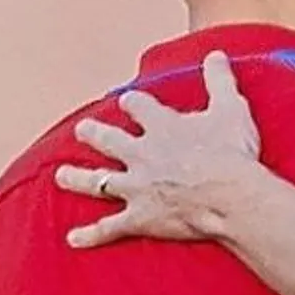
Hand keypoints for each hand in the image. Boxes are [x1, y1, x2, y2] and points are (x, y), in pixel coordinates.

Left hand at [54, 51, 262, 246]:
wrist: (230, 196)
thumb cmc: (232, 153)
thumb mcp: (230, 109)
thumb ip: (219, 80)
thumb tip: (216, 54)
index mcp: (161, 127)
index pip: (137, 107)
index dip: (131, 103)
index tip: (127, 102)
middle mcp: (141, 154)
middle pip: (107, 140)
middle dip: (93, 134)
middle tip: (82, 130)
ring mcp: (136, 187)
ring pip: (98, 182)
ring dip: (77, 179)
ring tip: (62, 175)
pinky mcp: (139, 217)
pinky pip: (109, 228)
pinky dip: (91, 235)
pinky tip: (73, 239)